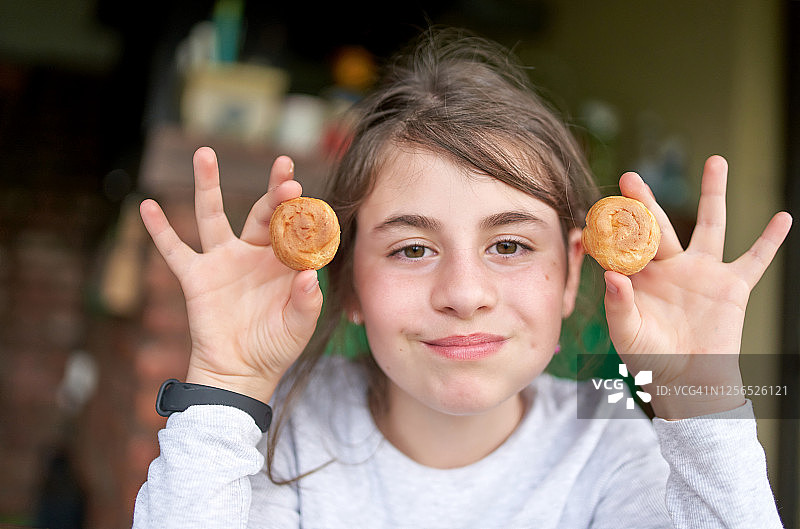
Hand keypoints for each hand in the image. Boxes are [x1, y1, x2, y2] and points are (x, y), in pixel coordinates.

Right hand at [139, 147, 323, 403]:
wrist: (241, 372)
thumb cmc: (275, 347)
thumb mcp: (298, 327)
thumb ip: (306, 302)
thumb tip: (308, 274)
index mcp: (283, 262)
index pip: (294, 228)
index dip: (301, 213)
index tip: (306, 194)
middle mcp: (253, 253)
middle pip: (263, 213)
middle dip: (274, 192)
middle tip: (285, 170)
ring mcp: (223, 261)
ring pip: (212, 215)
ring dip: (208, 184)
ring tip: (205, 152)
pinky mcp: (196, 277)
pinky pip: (174, 250)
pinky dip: (159, 230)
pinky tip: (147, 206)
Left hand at [602, 155, 791, 418]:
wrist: (686, 381)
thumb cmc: (649, 358)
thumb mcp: (627, 333)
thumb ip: (619, 305)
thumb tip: (613, 276)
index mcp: (640, 276)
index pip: (625, 246)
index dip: (612, 230)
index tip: (598, 212)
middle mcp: (670, 266)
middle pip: (658, 225)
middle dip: (644, 201)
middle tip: (629, 176)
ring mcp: (703, 272)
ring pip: (710, 225)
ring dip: (714, 194)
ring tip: (716, 160)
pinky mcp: (732, 286)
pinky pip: (756, 260)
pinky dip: (770, 240)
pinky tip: (783, 217)